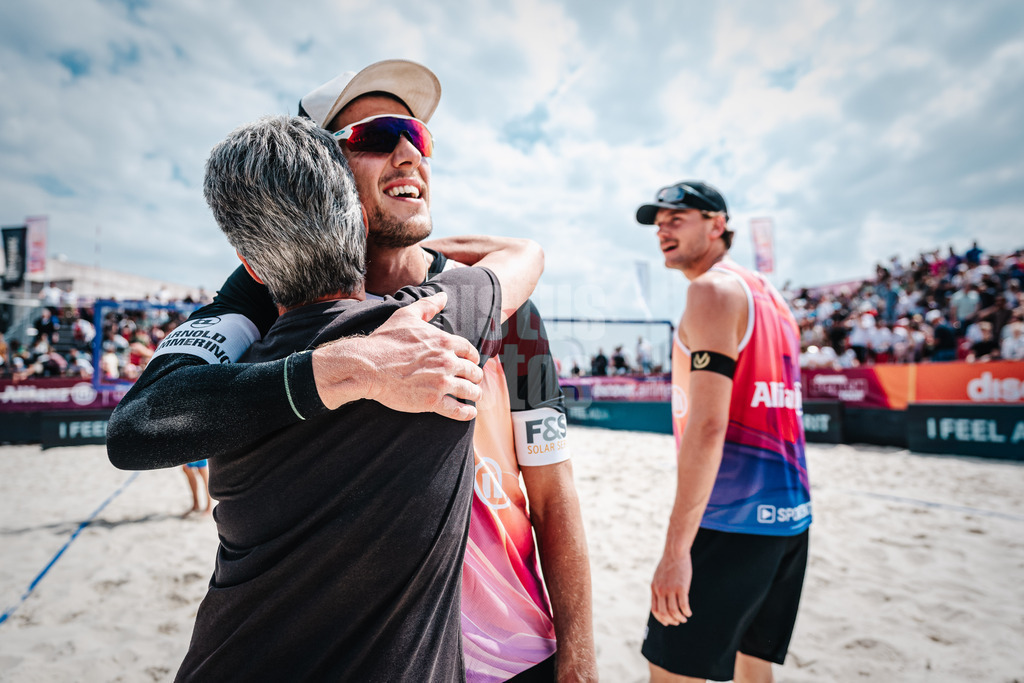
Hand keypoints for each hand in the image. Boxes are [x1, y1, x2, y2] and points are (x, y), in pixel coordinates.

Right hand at [312, 292, 483, 419]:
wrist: (368, 366)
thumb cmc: (385, 341)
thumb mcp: (406, 316)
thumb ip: (427, 306)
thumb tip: (443, 296)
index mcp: (444, 341)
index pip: (469, 350)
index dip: (472, 357)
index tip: (471, 362)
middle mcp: (447, 362)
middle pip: (473, 371)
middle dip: (475, 376)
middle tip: (473, 380)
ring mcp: (441, 383)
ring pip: (470, 391)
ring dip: (474, 394)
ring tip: (473, 396)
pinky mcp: (432, 402)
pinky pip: (458, 410)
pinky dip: (466, 413)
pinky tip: (469, 413)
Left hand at [650, 549, 692, 626]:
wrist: (675, 552)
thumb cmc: (668, 563)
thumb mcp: (658, 575)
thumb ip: (658, 586)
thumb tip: (661, 596)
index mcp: (654, 588)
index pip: (655, 609)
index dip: (661, 619)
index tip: (668, 622)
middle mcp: (661, 590)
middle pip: (664, 613)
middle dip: (671, 621)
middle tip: (678, 622)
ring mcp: (670, 589)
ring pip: (674, 611)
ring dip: (680, 618)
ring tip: (684, 618)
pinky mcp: (681, 587)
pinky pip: (683, 605)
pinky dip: (686, 612)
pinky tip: (689, 613)